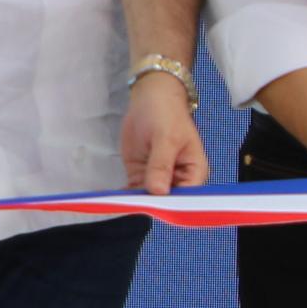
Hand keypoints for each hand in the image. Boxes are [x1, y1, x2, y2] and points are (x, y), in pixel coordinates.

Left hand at [122, 68, 208, 196]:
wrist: (150, 98)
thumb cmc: (166, 114)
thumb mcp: (166, 138)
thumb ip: (161, 165)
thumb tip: (158, 192)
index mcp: (194, 172)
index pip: (187, 197)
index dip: (172, 205)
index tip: (155, 208)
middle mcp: (178, 180)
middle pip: (166, 201)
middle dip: (151, 206)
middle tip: (132, 209)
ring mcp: (158, 179)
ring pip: (148, 198)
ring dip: (135, 203)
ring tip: (119, 208)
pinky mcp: (140, 176)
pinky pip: (133, 191)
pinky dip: (124, 196)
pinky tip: (112, 201)